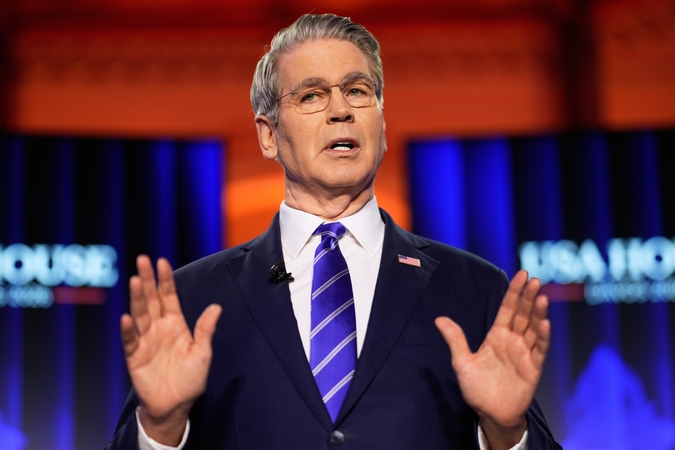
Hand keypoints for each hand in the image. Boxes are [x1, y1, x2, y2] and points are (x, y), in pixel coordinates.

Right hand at [120, 255, 221, 444]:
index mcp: (175, 324)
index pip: (169, 296)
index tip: (161, 261)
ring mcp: (145, 340)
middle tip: (142, 259)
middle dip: (147, 280)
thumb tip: (216, 307)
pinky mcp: (134, 356)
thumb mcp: (203, 353)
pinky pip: (130, 340)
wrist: (175, 405)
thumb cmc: (190, 379)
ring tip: (136, 281)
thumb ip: (205, 330)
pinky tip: (126, 318)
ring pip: (140, 314)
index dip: (165, 280)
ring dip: (137, 298)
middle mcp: (158, 328)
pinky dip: (127, 330)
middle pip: (151, 299)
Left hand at [435, 270, 549, 449]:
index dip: (514, 292)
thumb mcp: (462, 362)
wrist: (490, 414)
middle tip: (534, 280)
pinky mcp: (533, 368)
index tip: (522, 275)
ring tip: (542, 297)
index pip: (507, 309)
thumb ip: (455, 340)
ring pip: (533, 328)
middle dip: (528, 297)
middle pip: (523, 315)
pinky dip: (542, 336)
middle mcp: (513, 341)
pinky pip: (539, 350)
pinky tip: (545, 323)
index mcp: (496, 336)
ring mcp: (524, 354)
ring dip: (538, 313)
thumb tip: (439, 319)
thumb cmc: (476, 388)